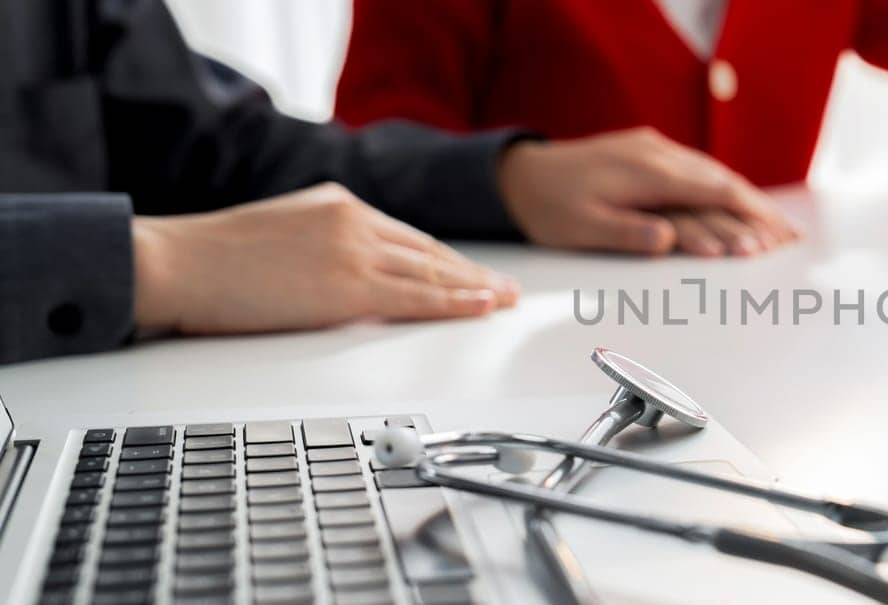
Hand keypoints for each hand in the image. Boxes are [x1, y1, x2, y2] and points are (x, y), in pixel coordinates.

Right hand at [132, 183, 517, 333]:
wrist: (176, 262)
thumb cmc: (213, 259)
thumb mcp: (281, 233)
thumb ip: (322, 245)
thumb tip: (345, 274)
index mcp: (338, 202)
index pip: (406, 236)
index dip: (444, 259)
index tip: (469, 273)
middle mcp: (353, 219)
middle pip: (428, 252)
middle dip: (470, 274)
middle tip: (504, 290)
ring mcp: (353, 250)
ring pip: (431, 273)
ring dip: (473, 290)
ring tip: (503, 302)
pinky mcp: (347, 285)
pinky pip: (415, 297)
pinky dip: (454, 303)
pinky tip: (479, 307)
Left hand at [497, 127, 797, 255]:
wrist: (520, 174)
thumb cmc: (549, 208)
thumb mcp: (582, 229)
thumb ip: (629, 233)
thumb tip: (670, 239)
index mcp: (646, 174)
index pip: (713, 191)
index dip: (749, 215)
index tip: (776, 239)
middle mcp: (657, 155)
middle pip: (723, 181)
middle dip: (761, 210)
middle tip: (794, 239)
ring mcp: (654, 150)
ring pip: (713, 174)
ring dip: (747, 200)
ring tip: (777, 227)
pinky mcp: (649, 151)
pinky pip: (697, 170)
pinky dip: (725, 189)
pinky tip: (740, 203)